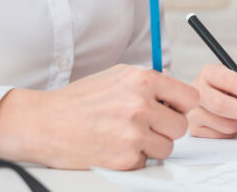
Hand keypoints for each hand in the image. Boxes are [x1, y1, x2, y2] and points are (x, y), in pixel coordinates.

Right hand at [0, 64, 198, 169]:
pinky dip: (135, 158)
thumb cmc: (79, 99)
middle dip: (168, 127)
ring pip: (168, 147)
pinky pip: (147, 162)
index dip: (183, 104)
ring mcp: (133, 134)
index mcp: (142, 80)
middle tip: (150, 124)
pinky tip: (117, 146)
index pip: (189, 96)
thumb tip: (173, 87)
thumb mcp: (117, 75)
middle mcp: (141, 105)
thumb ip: (148, 80)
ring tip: (131, 135)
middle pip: (181, 126)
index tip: (175, 108)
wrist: (47, 123)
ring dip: (153, 145)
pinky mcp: (125, 159)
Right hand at [187, 64, 236, 137]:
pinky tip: (235, 122)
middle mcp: (196, 90)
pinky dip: (234, 132)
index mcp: (209, 72)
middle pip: (222, 105)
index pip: (230, 81)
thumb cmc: (235, 88)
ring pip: (225, 124)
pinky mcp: (194, 128)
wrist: (221, 94)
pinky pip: (221, 136)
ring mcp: (193, 110)